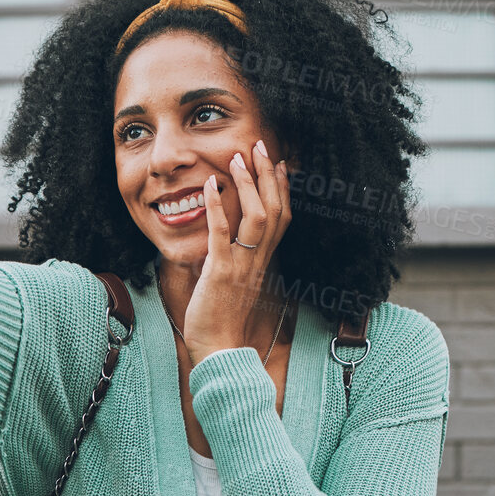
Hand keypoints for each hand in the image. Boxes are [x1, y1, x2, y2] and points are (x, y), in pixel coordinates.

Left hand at [182, 139, 292, 364]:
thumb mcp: (231, 281)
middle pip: (275, 210)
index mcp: (263, 261)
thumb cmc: (220, 318)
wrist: (218, 349)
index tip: (279, 162)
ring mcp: (242, 265)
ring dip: (249, 184)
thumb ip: (230, 258)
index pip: (281, 218)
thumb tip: (220, 240)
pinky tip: (212, 185)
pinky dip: (218, 207)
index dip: (282, 188)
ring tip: (238, 157)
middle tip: (261, 145)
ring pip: (257, 218)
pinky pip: (222, 235)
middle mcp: (258, 260)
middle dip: (269, 175)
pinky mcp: (220, 273)